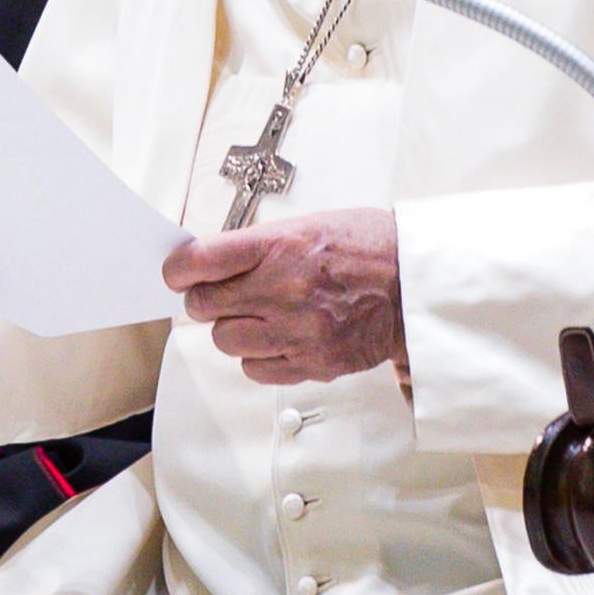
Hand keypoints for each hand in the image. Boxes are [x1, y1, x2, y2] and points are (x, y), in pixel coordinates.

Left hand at [166, 207, 406, 384]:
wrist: (416, 285)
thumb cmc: (369, 249)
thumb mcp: (310, 225)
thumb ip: (259, 246)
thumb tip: (211, 263)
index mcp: (281, 246)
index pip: (201, 261)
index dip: (179, 269)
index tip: (178, 273)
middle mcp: (284, 289)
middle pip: (204, 305)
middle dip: (207, 299)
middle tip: (222, 294)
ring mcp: (296, 330)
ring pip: (225, 340)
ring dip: (233, 328)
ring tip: (258, 315)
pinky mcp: (311, 363)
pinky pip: (254, 369)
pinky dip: (258, 356)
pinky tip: (277, 338)